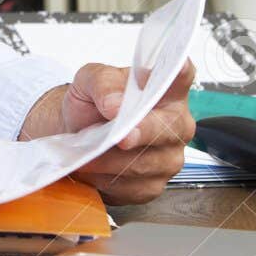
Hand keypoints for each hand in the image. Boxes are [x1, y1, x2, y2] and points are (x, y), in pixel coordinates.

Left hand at [18, 60, 196, 205]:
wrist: (74, 135)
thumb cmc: (90, 105)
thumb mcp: (88, 82)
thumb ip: (103, 83)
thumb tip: (115, 104)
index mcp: (167, 91)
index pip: (182, 78)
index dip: (182, 73)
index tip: (178, 68)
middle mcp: (177, 124)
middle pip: (167, 129)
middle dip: (140, 133)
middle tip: (118, 136)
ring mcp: (169, 157)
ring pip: (145, 163)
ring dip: (111, 160)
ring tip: (88, 153)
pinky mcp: (153, 185)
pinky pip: (133, 188)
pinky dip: (107, 180)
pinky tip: (93, 170)